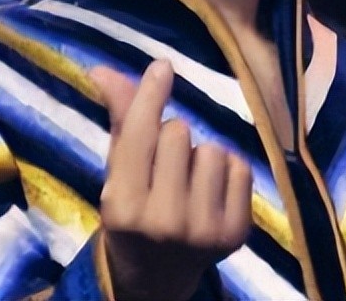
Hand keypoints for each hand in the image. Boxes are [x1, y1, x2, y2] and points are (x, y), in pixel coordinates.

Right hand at [91, 60, 251, 300]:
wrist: (154, 281)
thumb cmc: (133, 215)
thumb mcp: (117, 175)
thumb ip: (120, 121)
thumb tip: (104, 70)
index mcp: (122, 206)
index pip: (140, 135)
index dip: (150, 96)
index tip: (162, 66)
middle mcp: (162, 221)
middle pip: (178, 132)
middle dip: (171, 138)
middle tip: (163, 167)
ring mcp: (202, 230)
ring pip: (214, 147)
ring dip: (202, 156)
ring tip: (188, 183)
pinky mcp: (236, 233)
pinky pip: (242, 167)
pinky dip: (229, 173)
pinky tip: (211, 195)